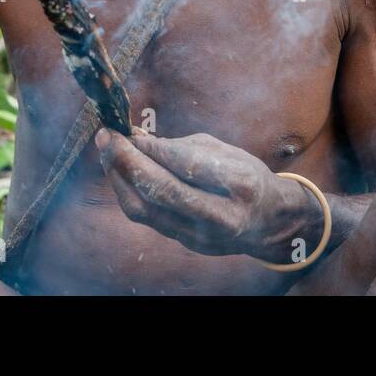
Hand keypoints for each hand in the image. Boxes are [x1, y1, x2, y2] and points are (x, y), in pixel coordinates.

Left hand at [95, 128, 315, 260]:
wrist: (269, 222)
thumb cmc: (246, 176)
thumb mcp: (224, 151)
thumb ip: (181, 147)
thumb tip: (136, 137)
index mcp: (241, 184)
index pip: (187, 165)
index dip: (152, 147)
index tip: (128, 130)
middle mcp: (222, 215)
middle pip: (163, 191)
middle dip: (128, 162)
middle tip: (107, 137)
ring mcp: (203, 236)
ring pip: (147, 211)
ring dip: (120, 179)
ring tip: (107, 152)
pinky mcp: (187, 245)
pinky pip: (148, 218)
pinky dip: (129, 192)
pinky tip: (121, 172)